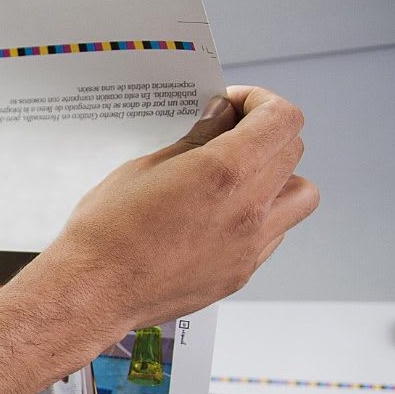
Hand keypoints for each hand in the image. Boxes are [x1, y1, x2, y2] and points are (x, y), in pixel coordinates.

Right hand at [41, 86, 317, 331]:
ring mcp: (250, 246)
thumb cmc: (106, 232)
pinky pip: (275, 233)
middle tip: (229, 134)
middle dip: (265, 132)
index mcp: (225, 172)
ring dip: (279, 176)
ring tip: (240, 178)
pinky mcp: (240, 273)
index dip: (260, 101)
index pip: (282, 119)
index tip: (234, 105)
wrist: (94, 291)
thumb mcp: (144, 169)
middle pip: (293, 151)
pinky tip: (222, 216)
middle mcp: (249, 209)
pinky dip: (261, 215)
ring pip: (300, 195)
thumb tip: (220, 118)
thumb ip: (194, 141)